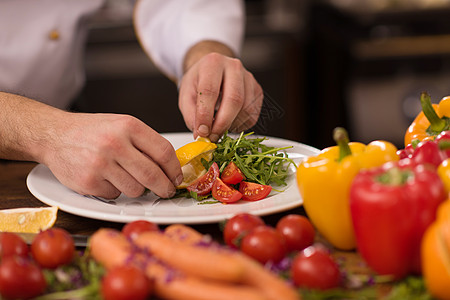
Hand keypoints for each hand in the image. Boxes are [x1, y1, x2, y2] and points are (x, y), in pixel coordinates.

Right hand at [42, 112, 181, 198]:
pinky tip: (104, 177)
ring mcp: (101, 164)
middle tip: (166, 191)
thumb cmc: (92, 131)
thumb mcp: (122, 125)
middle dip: (164, 187)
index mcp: (129, 126)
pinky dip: (114, 190)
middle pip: (153, 175)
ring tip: (123, 175)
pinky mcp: (88, 182)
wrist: (54, 134)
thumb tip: (170, 167)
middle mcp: (115, 144)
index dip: (174, 169)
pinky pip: (114, 195)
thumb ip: (145, 142)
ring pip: (135, 190)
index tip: (176, 177)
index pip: (164, 152)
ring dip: (135, 188)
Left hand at [179, 52, 263, 141]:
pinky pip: (252, 115)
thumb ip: (191, 114)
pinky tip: (229, 122)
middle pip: (234, 100)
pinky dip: (240, 125)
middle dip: (222, 123)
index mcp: (213, 63)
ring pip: (246, 109)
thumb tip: (201, 133)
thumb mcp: (186, 95)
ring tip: (218, 128)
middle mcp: (234, 67)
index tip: (202, 131)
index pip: (210, 91)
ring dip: (231, 125)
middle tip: (212, 136)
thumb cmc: (199, 81)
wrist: (212, 71)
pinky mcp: (257, 91)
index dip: (205, 115)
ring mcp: (249, 78)